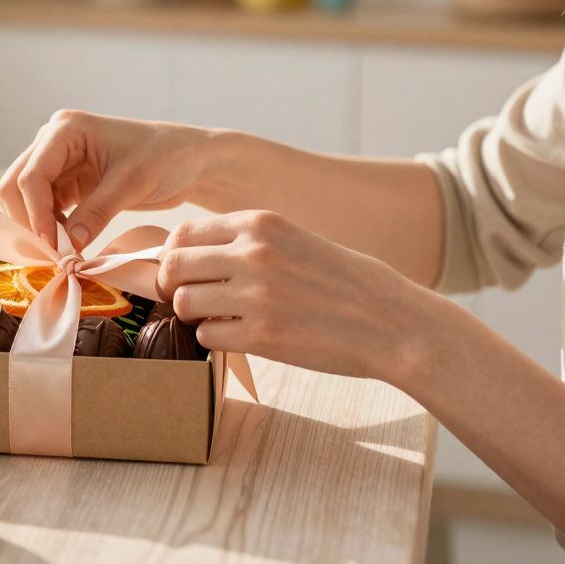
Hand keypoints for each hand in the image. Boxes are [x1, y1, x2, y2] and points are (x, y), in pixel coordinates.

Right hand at [0, 110, 214, 248]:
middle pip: (15, 186)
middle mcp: (53, 142)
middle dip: (27, 222)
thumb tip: (66, 248)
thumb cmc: (166, 157)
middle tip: (48, 257)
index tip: (53, 249)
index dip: (35, 215)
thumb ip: (96, 213)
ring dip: (36, 228)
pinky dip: (49, 230)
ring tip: (59, 255)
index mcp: (66, 129)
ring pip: (24, 200)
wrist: (188, 160)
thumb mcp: (132, 183)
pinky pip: (44, 210)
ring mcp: (57, 163)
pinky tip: (67, 246)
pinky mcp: (67, 184)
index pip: (31, 176)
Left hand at [157, 210, 454, 384]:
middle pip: (173, 267)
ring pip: (184, 303)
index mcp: (261, 223)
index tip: (186, 273)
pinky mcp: (262, 336)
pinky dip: (215, 340)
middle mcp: (253, 253)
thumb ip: (249, 241)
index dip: (176, 256)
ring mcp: (256, 295)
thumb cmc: (345, 283)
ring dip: (195, 316)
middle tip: (193, 300)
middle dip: (175, 286)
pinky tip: (240, 337)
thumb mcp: (296, 240)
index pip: (183, 233)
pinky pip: (206, 336)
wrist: (392, 322)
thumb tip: (193, 253)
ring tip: (220, 319)